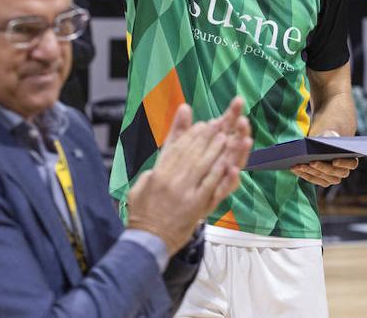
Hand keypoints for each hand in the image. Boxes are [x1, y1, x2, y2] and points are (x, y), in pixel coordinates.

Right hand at [126, 101, 251, 254]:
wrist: (148, 241)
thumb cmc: (143, 215)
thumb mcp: (140, 186)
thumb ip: (154, 169)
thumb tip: (166, 152)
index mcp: (158, 173)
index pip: (177, 148)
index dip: (191, 135)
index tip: (201, 125)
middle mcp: (171, 179)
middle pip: (191, 152)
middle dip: (205, 136)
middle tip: (217, 124)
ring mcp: (184, 192)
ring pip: (202, 164)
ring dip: (214, 149)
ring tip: (224, 136)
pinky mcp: (196, 205)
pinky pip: (210, 184)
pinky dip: (219, 171)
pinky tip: (227, 161)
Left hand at [290, 131, 358, 187]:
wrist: (324, 143)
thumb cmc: (328, 137)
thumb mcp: (329, 134)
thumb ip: (329, 137)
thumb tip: (320, 141)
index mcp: (351, 159)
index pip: (351, 164)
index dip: (343, 163)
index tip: (334, 161)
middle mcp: (344, 172)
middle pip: (335, 174)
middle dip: (322, 168)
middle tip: (312, 162)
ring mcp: (333, 178)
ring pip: (324, 179)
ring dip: (310, 172)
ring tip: (299, 164)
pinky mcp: (322, 181)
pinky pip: (314, 180)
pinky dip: (304, 174)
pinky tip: (295, 168)